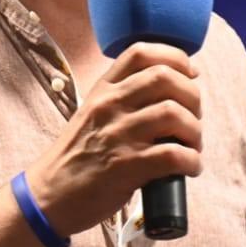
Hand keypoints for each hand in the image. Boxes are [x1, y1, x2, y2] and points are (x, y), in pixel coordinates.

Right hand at [26, 43, 201, 236]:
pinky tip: (190, 167)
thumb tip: (176, 87)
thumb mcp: (94, 112)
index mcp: (104, 89)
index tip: (190, 75)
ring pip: (174, 114)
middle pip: (165, 78)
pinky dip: (192, 161)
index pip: (141, 53)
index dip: (176, 58)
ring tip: (193, 146)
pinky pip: (173, 155)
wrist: (50, 194)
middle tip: (194, 117)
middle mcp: (110, 105)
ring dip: (195, 131)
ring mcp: (118, 135)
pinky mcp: (126, 167)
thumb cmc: (79, 154)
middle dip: (193, 97)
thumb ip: (124, 97)